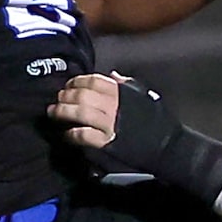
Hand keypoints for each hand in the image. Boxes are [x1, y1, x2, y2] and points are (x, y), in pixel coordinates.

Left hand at [50, 74, 221, 207]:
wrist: (168, 147)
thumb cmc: (158, 122)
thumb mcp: (145, 96)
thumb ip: (128, 85)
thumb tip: (112, 74)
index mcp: (122, 91)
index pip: (92, 80)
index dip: (76, 81)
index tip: (68, 86)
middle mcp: (114, 104)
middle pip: (81, 94)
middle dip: (64, 96)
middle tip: (56, 100)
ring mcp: (110, 123)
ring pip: (78, 112)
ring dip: (62, 112)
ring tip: (53, 113)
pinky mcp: (107, 142)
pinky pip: (83, 134)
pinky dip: (72, 134)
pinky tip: (67, 134)